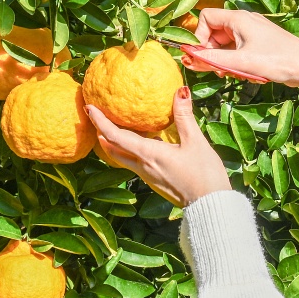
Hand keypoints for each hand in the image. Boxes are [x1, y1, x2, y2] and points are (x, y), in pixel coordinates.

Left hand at [85, 86, 230, 206]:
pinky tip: (141, 143)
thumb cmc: (204, 174)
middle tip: (96, 118)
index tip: (89, 109)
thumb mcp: (195, 142)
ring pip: (122, 158)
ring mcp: (147, 176)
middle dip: (102, 133)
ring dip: (113, 144)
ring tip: (112, 128)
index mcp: (148, 155)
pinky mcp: (154, 181)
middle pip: (113, 149)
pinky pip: (135, 163)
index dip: (100, 122)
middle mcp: (142, 166)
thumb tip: (180, 91)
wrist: (209, 206)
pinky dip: (129, 151)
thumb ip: (184, 116)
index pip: (115, 137)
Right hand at [189, 8, 298, 107]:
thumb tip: (188, 57)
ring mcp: (251, 32)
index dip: (199, 36)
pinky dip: (235, 62)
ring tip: (233, 73)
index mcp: (238, 18)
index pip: (206, 18)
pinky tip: (245, 73)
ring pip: (224, 44)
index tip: (201, 55)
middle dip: (211, 52)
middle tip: (217, 70)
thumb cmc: (276, 60)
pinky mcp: (257, 43)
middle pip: (214, 33)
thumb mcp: (240, 62)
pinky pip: (236, 50)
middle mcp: (243, 21)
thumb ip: (212, 59)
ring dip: (223, 60)